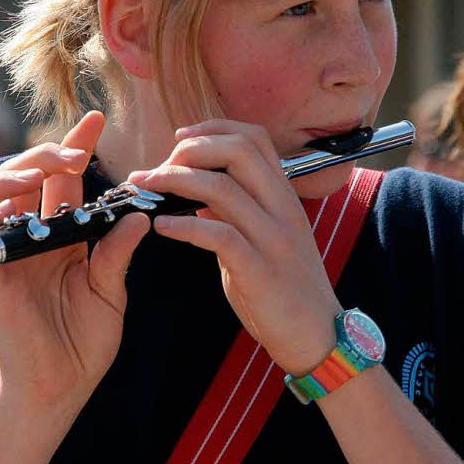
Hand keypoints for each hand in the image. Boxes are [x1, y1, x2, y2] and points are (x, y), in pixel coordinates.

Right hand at [0, 111, 149, 422]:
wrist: (60, 391)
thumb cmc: (84, 345)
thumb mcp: (110, 292)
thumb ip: (117, 253)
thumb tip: (139, 217)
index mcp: (61, 237)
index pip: (62, 181)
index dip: (74, 148)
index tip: (96, 119)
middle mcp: (30, 239)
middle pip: (22, 178)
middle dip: (46, 154)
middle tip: (77, 149)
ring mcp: (6, 256)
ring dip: (11, 176)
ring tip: (44, 170)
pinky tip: (14, 208)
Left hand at [127, 119, 341, 374]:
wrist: (317, 336)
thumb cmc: (285, 287)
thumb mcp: (265, 237)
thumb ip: (237, 210)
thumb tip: (196, 189)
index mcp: (284, 196)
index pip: (254, 138)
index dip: (214, 128)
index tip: (180, 137)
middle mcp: (283, 208)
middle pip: (238, 151)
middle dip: (190, 150)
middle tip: (157, 168)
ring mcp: (273, 238)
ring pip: (222, 188)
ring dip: (175, 182)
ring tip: (146, 189)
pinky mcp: (260, 270)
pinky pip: (218, 235)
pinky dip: (184, 225)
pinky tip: (161, 226)